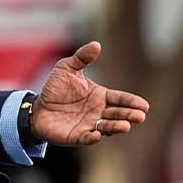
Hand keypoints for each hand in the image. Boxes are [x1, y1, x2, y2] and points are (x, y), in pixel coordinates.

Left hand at [30, 41, 148, 145]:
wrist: (37, 107)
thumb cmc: (55, 88)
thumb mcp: (67, 68)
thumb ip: (82, 57)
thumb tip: (96, 44)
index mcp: (100, 96)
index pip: (119, 99)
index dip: (131, 102)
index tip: (144, 106)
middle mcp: (98, 112)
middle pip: (117, 114)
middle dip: (129, 115)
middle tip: (140, 116)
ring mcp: (88, 125)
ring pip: (106, 127)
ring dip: (116, 127)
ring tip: (125, 126)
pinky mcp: (76, 136)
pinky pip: (86, 138)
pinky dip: (92, 137)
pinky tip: (97, 135)